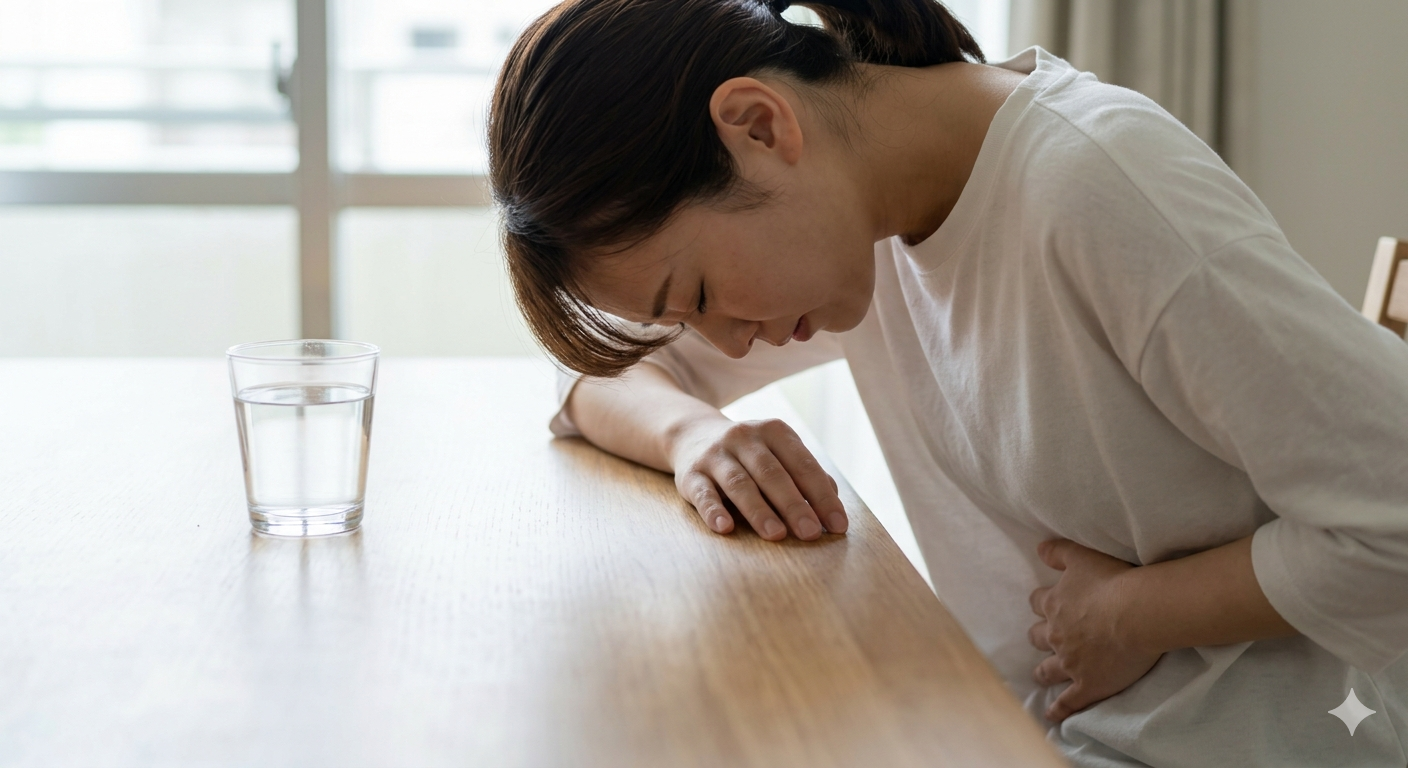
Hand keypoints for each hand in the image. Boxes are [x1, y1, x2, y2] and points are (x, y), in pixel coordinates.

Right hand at [667, 416, 847, 540]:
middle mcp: (744, 438)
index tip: (838, 526)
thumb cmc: (750, 455)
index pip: (803, 465)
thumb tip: (833, 501)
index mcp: (774, 432)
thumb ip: (805, 474)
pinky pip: (702, 493)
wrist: (693, 435)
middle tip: (811, 533)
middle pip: (772, 474)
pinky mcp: (690, 474)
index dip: (822, 496)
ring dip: (759, 510)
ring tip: (776, 535)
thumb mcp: (778, 453)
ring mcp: (715, 455)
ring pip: (740, 483)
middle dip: (794, 505)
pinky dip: (713, 511)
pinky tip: (724, 528)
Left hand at [1028, 539, 1163, 721]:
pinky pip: (1068, 702)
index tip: (1046, 605)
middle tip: (1042, 640)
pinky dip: (1058, 710)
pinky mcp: (1088, 684)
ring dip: (1043, 672)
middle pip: (1038, 637)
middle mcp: (1057, 635)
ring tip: (1039, 676)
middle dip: (1039, 637)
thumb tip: (1038, 549)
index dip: (1043, 603)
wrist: (1138, 613)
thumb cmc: (1113, 581)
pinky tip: (1051, 716)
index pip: (1039, 603)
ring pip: (1047, 670)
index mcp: (1055, 605)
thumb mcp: (1082, 556)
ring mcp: (1070, 662)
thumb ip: (1059, 551)